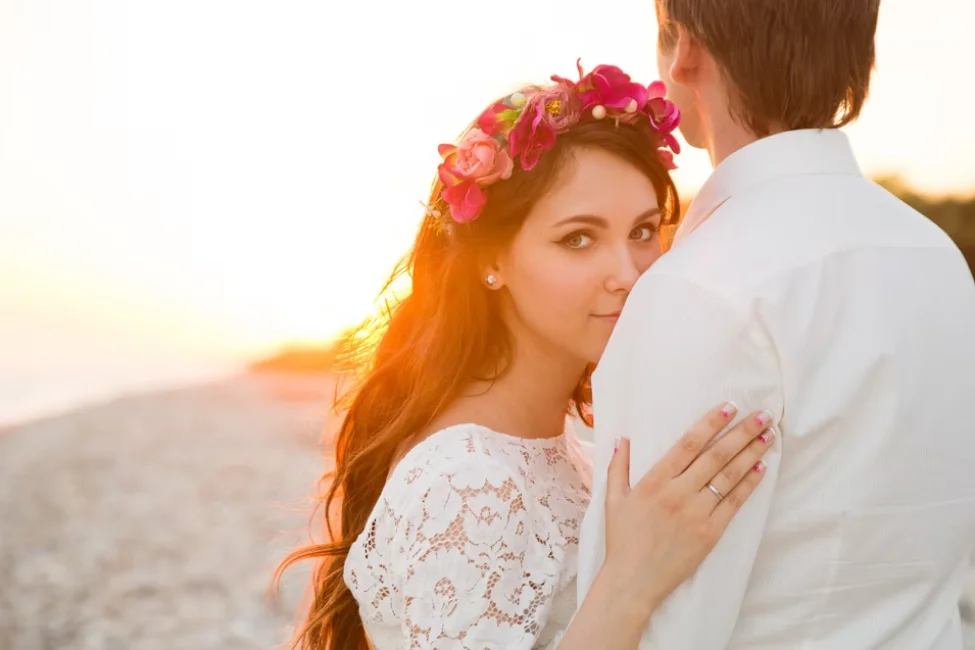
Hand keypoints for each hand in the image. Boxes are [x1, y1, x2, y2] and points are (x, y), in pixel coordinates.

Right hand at [600, 402, 774, 616]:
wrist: (634, 581)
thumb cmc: (622, 540)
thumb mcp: (613, 500)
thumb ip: (618, 467)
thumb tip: (623, 439)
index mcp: (654, 482)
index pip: (688, 444)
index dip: (710, 423)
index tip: (729, 407)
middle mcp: (678, 494)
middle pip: (716, 455)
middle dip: (742, 432)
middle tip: (762, 415)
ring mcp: (697, 513)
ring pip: (729, 476)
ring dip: (752, 453)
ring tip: (768, 435)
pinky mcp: (710, 533)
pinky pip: (734, 503)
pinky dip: (749, 484)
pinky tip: (761, 468)